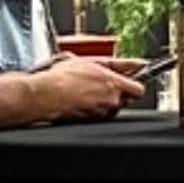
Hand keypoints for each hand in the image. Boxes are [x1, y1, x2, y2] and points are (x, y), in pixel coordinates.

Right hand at [0, 52, 144, 123]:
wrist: (45, 95)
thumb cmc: (63, 77)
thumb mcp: (92, 61)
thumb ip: (117, 64)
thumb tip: (137, 64)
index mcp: (114, 85)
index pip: (138, 89)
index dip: (133, 84)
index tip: (130, 80)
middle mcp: (111, 101)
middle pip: (125, 98)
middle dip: (117, 91)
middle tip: (101, 83)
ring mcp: (101, 113)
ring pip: (110, 107)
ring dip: (103, 100)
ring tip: (86, 90)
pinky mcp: (90, 120)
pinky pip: (98, 114)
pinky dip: (92, 108)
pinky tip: (80, 100)